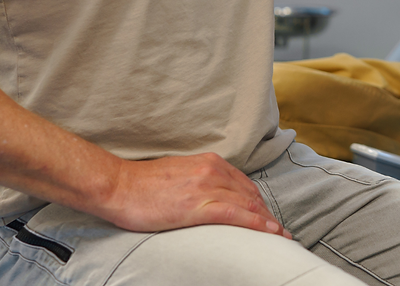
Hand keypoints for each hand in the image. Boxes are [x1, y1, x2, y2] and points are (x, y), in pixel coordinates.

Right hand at [97, 153, 290, 237]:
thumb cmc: (143, 184)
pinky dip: (257, 224)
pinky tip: (269, 232)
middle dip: (268, 214)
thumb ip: (200, 179)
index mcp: (209, 162)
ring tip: (281, 235)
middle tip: (279, 230)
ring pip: (249, 204)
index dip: (260, 202)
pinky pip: (236, 215)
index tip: (268, 216)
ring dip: (268, 221)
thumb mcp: (180, 173)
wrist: (118, 186)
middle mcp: (213, 171)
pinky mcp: (198, 205)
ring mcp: (207, 187)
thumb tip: (212, 194)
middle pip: (251, 194)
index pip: (244, 184)